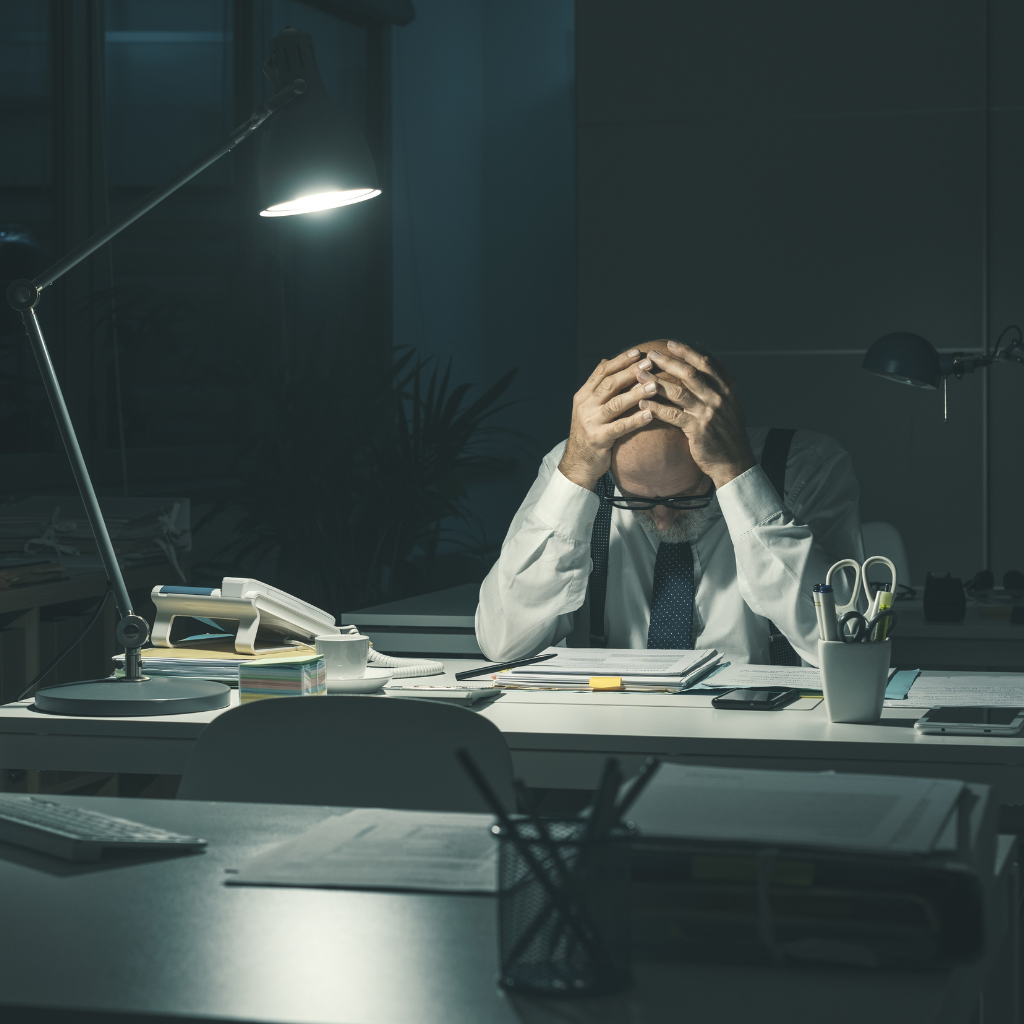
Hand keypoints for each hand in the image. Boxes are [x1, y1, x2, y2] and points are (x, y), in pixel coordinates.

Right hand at [558, 350, 654, 489]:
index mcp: (583, 395)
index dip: (620, 361)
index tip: (637, 352)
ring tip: (654, 386)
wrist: (577, 462)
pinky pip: (620, 427)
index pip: (601, 372)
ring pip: (616, 403)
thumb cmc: (589, 432)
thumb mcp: (588, 406)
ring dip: (636, 393)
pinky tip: (650, 414)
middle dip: (631, 372)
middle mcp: (585, 406)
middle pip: (609, 384)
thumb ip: (597, 385)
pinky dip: (636, 420)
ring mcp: (590, 422)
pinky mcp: (598, 438)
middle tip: (649, 364)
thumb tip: (606, 360)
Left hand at [636, 341, 755, 486]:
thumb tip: (702, 366)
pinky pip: (672, 416)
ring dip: (657, 383)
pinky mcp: (698, 429)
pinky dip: (656, 409)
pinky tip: (642, 405)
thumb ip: (717, 386)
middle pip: (690, 374)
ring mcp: (708, 413)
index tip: (671, 344)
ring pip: (678, 392)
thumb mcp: (729, 404)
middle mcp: (719, 397)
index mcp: (727, 387)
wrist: (734, 461)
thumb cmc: (726, 432)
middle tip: (651, 355)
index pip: (705, 363)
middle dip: (669, 362)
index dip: (687, 352)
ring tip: (640, 376)